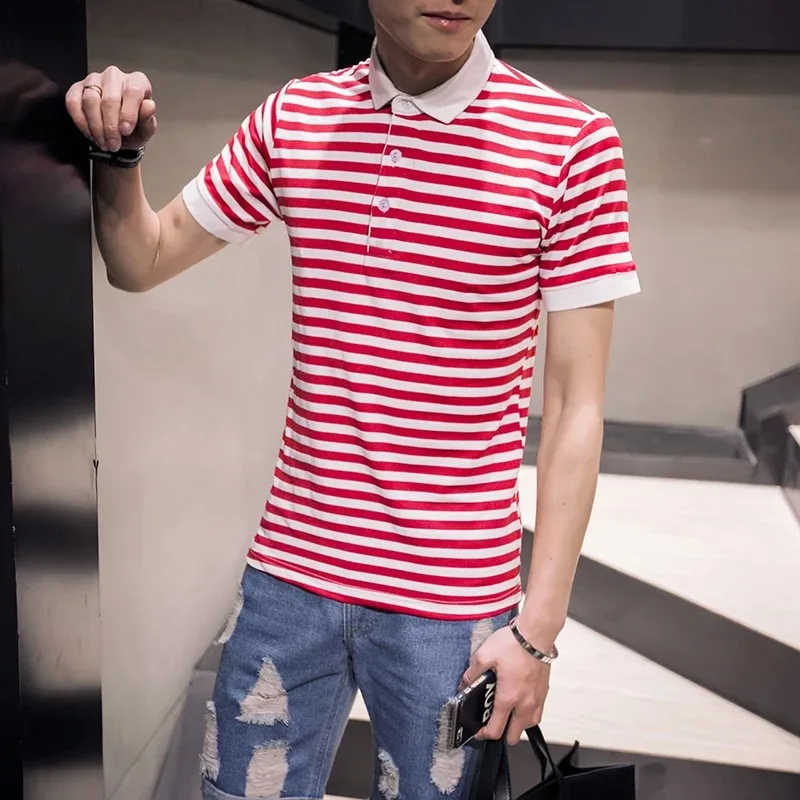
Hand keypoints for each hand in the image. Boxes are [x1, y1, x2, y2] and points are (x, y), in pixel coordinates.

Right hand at [65, 66, 156, 152]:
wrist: (118, 135)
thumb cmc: (134, 129)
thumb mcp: (146, 130)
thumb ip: (148, 119)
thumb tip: (149, 106)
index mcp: (137, 82)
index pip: (133, 91)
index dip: (128, 113)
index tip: (125, 131)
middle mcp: (115, 76)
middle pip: (110, 98)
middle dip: (110, 126)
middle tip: (113, 144)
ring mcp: (94, 79)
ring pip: (90, 100)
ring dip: (96, 126)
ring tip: (104, 142)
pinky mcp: (77, 88)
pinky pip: (73, 102)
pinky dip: (81, 122)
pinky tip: (90, 134)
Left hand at [461, 624, 551, 745]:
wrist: (536, 634)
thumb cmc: (514, 643)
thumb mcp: (484, 655)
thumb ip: (472, 672)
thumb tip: (465, 683)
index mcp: (508, 698)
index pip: (496, 730)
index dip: (485, 735)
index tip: (479, 732)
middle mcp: (525, 703)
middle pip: (514, 735)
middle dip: (502, 733)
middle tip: (492, 722)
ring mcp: (537, 699)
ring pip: (528, 725)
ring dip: (517, 724)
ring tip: (506, 712)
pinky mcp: (544, 691)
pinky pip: (537, 713)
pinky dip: (528, 714)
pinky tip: (520, 701)